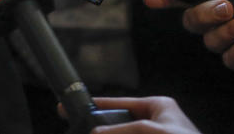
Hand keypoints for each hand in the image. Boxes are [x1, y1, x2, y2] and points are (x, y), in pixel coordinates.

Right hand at [85, 96, 200, 133]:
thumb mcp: (151, 131)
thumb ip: (122, 129)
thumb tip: (94, 133)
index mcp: (159, 108)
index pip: (121, 103)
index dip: (99, 105)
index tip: (75, 106)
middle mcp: (156, 124)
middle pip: (120, 123)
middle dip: (103, 127)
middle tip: (82, 127)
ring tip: (90, 133)